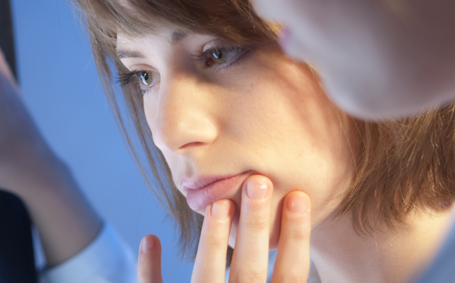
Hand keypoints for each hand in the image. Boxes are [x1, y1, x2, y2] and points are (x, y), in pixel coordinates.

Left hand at [138, 175, 311, 282]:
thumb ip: (286, 279)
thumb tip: (305, 221)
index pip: (291, 275)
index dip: (297, 237)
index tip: (298, 195)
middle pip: (250, 270)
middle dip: (254, 225)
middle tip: (256, 181)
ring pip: (206, 278)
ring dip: (212, 240)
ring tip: (218, 202)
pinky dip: (150, 270)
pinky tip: (150, 239)